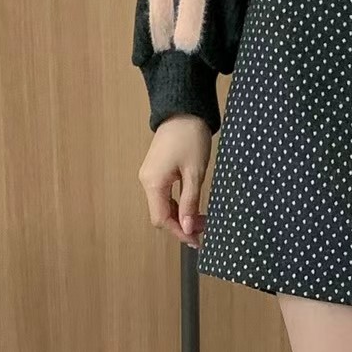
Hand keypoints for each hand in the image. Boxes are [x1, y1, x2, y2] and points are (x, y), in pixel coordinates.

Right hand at [138, 114, 211, 246]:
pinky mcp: (156, 171)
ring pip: (162, 206)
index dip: (178, 232)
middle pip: (160, 215)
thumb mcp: (194, 173)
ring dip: (180, 215)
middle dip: (181, 225)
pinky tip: (192, 207)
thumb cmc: (191, 138)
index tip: (197, 240)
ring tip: (202, 219)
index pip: (160, 219)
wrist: (184, 111)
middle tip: (204, 230)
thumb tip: (187, 228)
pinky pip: (164, 195)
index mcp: (153, 183)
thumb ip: (189, 202)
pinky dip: (177, 204)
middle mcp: (147, 181)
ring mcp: (150, 176)